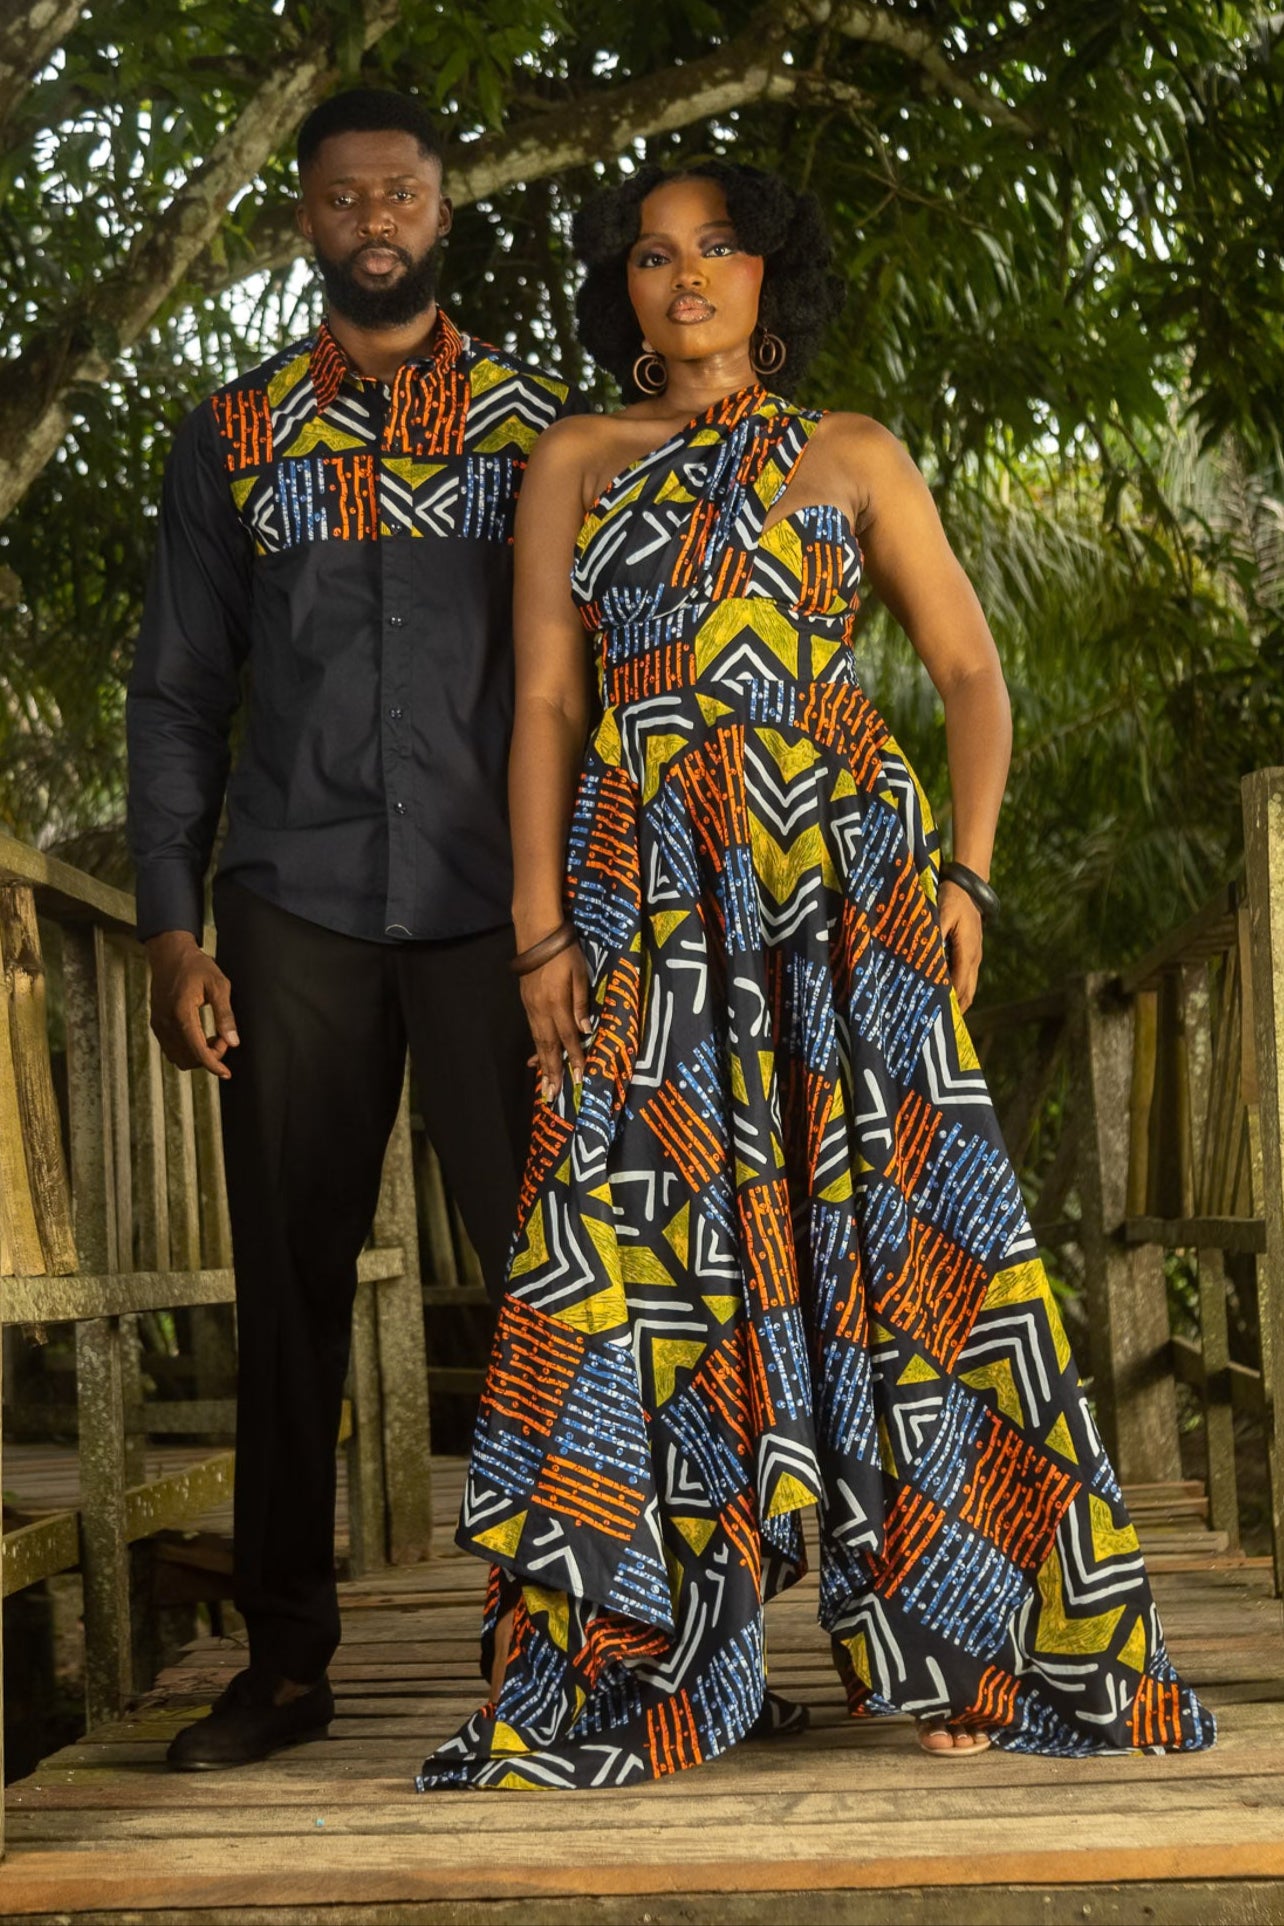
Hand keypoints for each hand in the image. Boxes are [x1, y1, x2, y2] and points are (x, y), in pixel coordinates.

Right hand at [146, 931, 239, 1078]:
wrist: (169, 953)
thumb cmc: (196, 966)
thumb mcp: (218, 985)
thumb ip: (225, 1014)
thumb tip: (233, 1041)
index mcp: (181, 1013)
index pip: (197, 1049)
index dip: (213, 1064)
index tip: (227, 1073)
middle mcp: (165, 1022)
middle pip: (188, 1058)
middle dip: (209, 1057)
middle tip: (224, 1038)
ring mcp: (158, 1024)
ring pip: (178, 1057)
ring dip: (198, 1055)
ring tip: (214, 1036)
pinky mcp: (156, 1023)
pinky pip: (171, 1048)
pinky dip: (187, 1050)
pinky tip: (201, 1036)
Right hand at [519, 942, 591, 1099]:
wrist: (536, 935)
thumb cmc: (564, 952)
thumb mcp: (579, 974)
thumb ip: (581, 1003)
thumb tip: (585, 1030)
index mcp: (557, 1003)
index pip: (568, 1037)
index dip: (575, 1058)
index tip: (579, 1078)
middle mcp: (541, 1010)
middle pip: (548, 1046)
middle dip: (552, 1072)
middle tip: (552, 1095)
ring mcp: (531, 1007)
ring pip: (538, 1041)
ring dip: (542, 1065)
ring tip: (544, 1085)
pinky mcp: (527, 1003)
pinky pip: (532, 1031)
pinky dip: (536, 1047)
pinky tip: (537, 1059)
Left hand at [937, 880, 982, 1012]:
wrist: (970, 885)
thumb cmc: (954, 898)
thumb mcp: (941, 913)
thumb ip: (934, 935)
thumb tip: (926, 956)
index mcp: (967, 953)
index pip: (959, 986)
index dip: (950, 1003)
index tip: (936, 1016)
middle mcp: (974, 958)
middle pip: (968, 992)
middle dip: (957, 1010)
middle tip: (939, 1026)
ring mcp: (975, 956)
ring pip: (969, 986)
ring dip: (959, 1002)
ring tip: (943, 1017)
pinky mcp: (971, 952)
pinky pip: (967, 977)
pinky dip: (959, 989)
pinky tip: (947, 994)